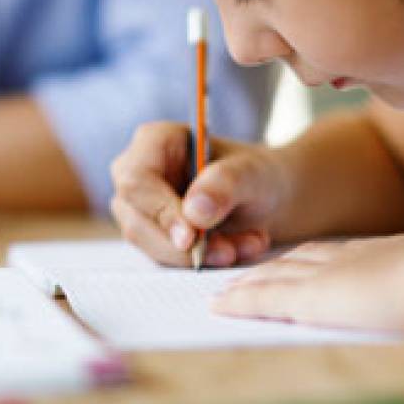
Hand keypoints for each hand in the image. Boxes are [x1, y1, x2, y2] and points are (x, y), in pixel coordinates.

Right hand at [108, 122, 286, 267]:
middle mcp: (136, 175)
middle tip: (230, 252)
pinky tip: (238, 249)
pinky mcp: (152, 237)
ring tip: (247, 245)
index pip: (136, 181)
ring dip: (200, 256)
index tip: (192, 238)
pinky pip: (167, 260)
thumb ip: (225, 184)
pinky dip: (204, 262)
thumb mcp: (252, 173)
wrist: (267, 199)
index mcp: (153, 142)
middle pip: (137, 221)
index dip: (161, 212)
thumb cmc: (256, 174)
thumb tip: (194, 213)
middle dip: (185, 246)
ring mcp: (140, 209)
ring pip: (152, 247)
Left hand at [212, 232, 403, 335]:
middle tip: (248, 275)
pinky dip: (240, 301)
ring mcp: (329, 276)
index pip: (339, 256)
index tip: (298, 266)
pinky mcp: (312, 298)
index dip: (314, 261)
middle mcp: (352, 259)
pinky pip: (264, 298)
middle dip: (272, 268)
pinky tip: (219, 305)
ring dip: (249, 283)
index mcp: (388, 256)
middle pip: (300, 261)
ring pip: (275, 276)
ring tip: (226, 291)